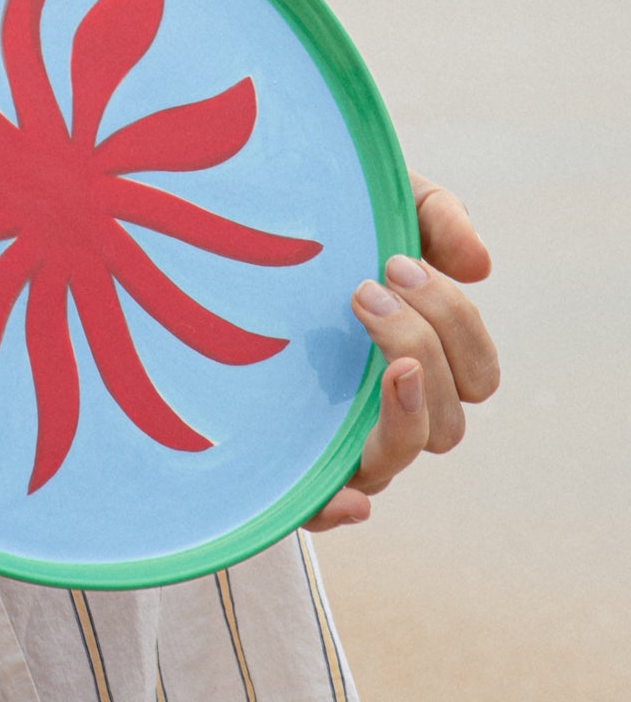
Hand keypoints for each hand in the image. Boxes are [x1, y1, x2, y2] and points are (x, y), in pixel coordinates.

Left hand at [306, 171, 498, 531]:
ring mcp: (339, 434)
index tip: (397, 262)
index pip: (476, 375)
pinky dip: (341, 508)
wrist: (231, 216)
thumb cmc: (325, 222)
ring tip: (368, 341)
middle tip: (366, 288)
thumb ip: (439, 218)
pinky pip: (319, 506)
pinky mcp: (288, 456)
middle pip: (447, 424)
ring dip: (400, 412)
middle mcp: (385, 405)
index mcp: (421, 355)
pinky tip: (349, 496)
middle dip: (422, 348)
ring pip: (395, 460)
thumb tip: (480, 266)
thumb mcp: (386, 203)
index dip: (456, 325)